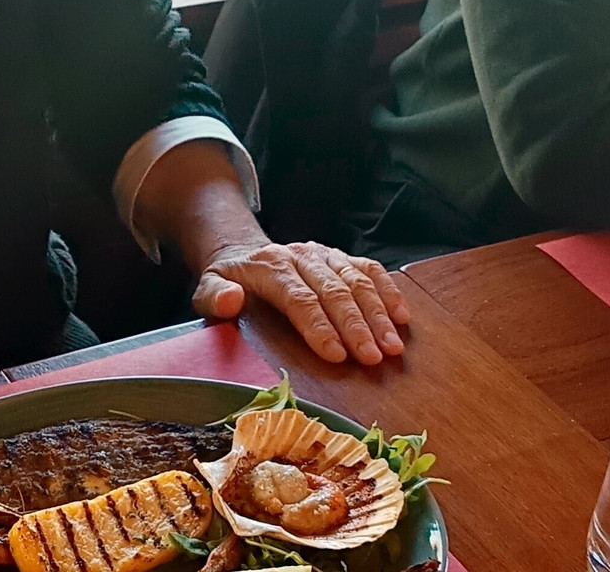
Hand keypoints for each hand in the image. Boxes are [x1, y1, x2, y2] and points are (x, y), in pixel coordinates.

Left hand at [193, 242, 409, 364]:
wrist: (243, 252)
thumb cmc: (228, 281)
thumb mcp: (207, 287)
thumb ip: (213, 296)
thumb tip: (231, 299)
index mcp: (270, 266)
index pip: (298, 298)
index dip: (319, 326)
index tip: (337, 355)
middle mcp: (301, 256)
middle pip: (334, 291)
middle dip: (356, 326)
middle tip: (373, 358)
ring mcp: (324, 254)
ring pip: (357, 281)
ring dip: (378, 314)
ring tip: (392, 348)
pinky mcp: (341, 257)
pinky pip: (370, 270)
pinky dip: (389, 292)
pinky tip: (402, 318)